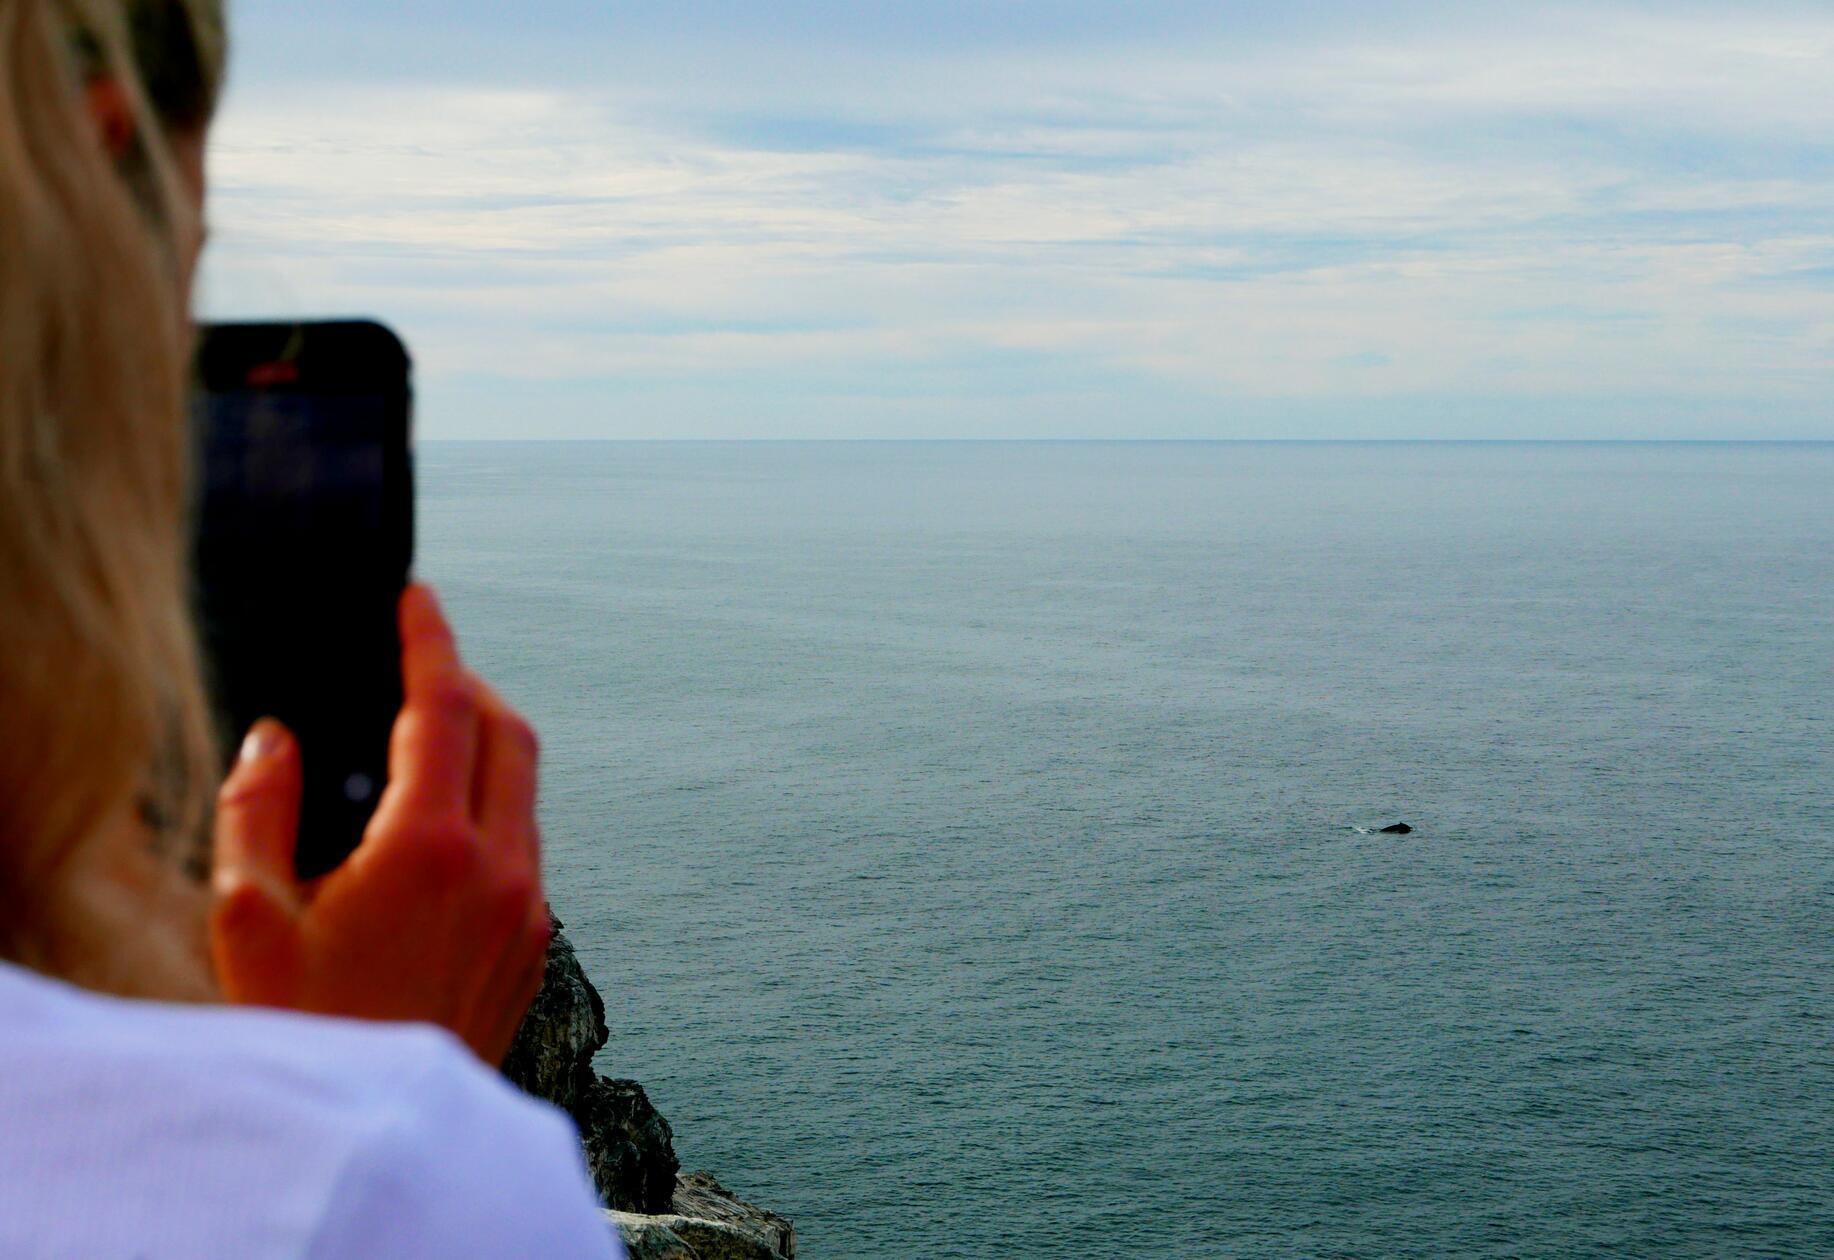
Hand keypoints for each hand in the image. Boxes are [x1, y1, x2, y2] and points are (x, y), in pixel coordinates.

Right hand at [210, 585, 551, 1063]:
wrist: (380, 1135)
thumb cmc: (306, 1031)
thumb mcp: (249, 920)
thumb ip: (260, 810)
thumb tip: (279, 737)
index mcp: (432, 849)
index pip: (447, 707)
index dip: (431, 640)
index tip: (418, 597)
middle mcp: (503, 870)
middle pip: (512, 734)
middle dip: (471, 686)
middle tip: (421, 670)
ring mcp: (531, 911)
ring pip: (528, 793)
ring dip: (487, 751)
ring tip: (422, 750)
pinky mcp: (537, 948)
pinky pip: (528, 846)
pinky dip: (494, 811)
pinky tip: (438, 834)